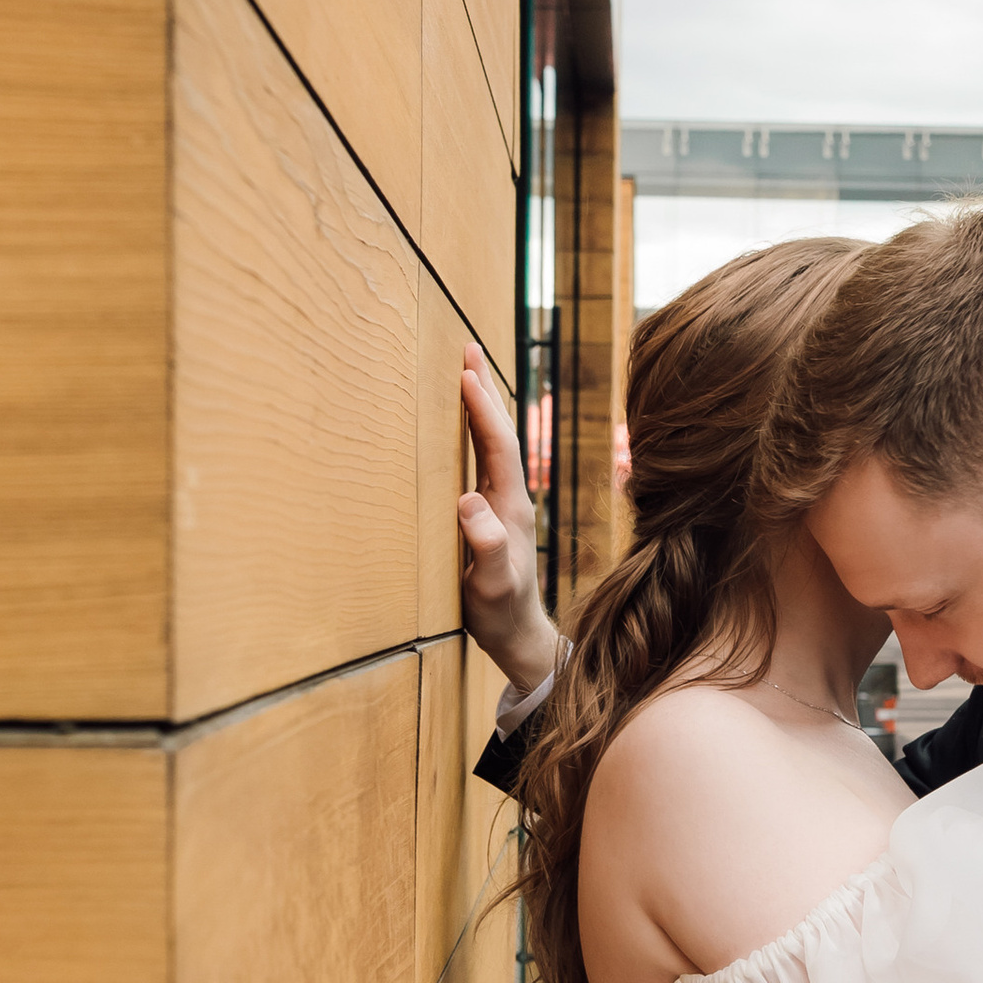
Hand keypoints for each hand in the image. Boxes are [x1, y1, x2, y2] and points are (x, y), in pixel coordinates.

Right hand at [458, 343, 558, 696]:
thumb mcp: (491, 584)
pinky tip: (464, 428)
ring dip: (480, 407)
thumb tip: (468, 501)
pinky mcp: (493, 514)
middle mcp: (510, 497)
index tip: (467, 372)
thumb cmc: (500, 612)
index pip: (497, 445)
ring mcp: (503, 504)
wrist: (518, 633)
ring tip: (466, 373)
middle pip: (499, 433)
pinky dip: (474, 434)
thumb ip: (486, 545)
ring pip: (492, 444)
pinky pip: (483, 461)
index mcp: (510, 506)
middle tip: (468, 349)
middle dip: (484, 390)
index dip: (482, 408)